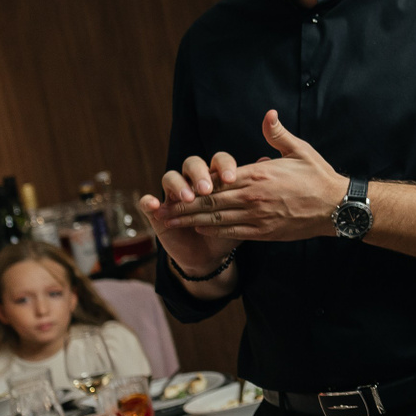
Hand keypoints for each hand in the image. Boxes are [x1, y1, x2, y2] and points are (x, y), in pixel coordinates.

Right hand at [139, 150, 245, 277]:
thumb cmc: (230, 229)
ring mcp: (173, 195)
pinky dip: (149, 202)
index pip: (217, 161)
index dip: (222, 166)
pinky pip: (147, 202)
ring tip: (188, 199)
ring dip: (178, 185)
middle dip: (199, 174)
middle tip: (206, 189)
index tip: (230, 178)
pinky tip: (155, 205)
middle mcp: (193, 181)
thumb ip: (253, 188)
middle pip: (192, 164)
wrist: (211, 255)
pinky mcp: (157, 211)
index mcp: (215, 177)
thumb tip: (267, 159)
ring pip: (170, 177)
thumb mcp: (245, 212)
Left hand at [146, 111, 348, 244]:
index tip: (176, 187)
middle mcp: (253, 196)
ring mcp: (258, 216)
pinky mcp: (264, 231)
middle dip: (182, 207)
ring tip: (170, 222)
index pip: (217, 179)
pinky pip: (232, 231)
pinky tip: (200, 229)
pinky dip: (213, 230)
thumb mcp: (299, 150)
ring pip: (216, 218)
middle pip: (209, 201)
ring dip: (191, 220)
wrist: (336, 206)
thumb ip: (277, 134)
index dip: (194, 184)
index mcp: (258, 174)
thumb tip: (268, 114)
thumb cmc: (318, 176)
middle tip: (160, 210)